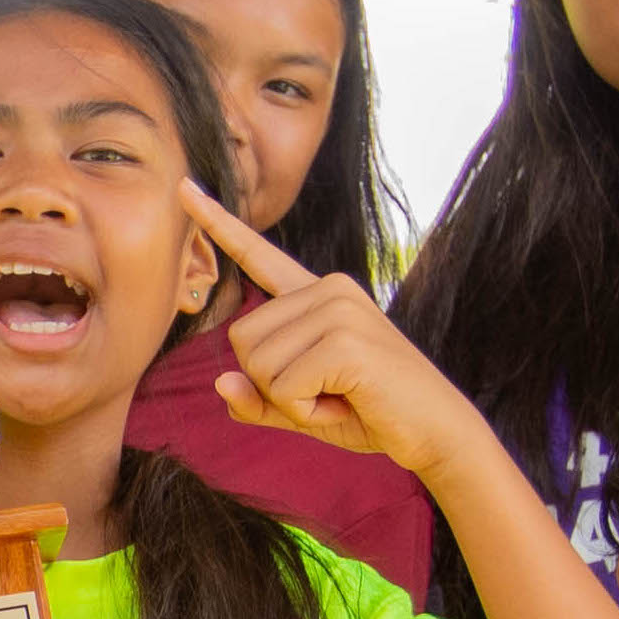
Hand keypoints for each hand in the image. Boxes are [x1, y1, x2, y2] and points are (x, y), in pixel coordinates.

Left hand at [200, 187, 503, 478]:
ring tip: (341, 396)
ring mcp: (337, 307)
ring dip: (291, 401)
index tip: (183, 187)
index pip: (257, 256)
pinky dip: (306, 412)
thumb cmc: (369, 414)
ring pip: (258, 365)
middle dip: (271, 384)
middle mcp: (327, 288)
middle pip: (241, 339)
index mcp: (316, 295)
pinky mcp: (344, 338)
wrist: (436, 431)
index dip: (218, 224)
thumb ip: (257, 397)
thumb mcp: (300, 408)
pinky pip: (284, 387)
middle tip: (328, 391)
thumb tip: (222, 383)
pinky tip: (346, 402)